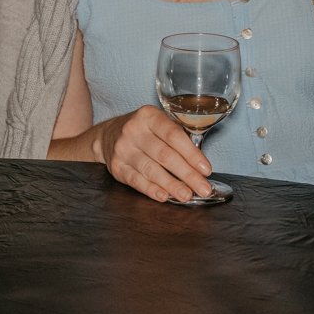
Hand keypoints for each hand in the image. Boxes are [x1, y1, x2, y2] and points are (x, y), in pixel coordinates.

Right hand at [95, 106, 217, 203]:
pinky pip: (137, 181)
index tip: (206, 169)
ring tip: (187, 195)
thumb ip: (179, 136)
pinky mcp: (116, 167)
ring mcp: (122, 149)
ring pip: (151, 170)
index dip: (192, 154)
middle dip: (187, 174)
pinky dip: (152, 190)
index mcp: (148, 116)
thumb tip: (201, 165)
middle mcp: (133, 130)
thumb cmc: (144, 131)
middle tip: (203, 188)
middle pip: (164, 155)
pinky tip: (165, 196)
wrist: (108, 135)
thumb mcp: (158, 123)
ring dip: (172, 185)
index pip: (173, 135)